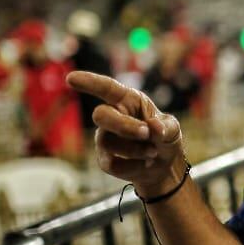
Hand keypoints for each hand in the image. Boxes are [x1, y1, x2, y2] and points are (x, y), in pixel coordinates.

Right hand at [67, 71, 185, 196]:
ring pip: (109, 143)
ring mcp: (105, 138)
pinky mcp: (105, 159)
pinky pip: (113, 163)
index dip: (90, 82)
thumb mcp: (172, 128)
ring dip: (136, 150)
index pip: (106, 88)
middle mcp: (112, 116)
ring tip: (153, 152)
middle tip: (146, 133)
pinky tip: (145, 163)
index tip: (71, 78)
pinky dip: (135, 166)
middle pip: (101, 115)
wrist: (164, 166)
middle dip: (124, 126)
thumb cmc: (165, 138)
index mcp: (128, 100)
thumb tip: (154, 127)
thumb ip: (165, 126)